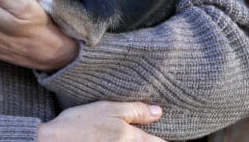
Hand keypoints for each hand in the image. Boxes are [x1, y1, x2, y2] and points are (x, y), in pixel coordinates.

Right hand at [36, 101, 165, 140]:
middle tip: (150, 133)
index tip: (169, 134)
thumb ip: (136, 110)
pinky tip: (120, 139)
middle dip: (151, 140)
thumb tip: (159, 112)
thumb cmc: (79, 123)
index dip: (164, 139)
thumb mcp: (109, 108)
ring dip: (139, 141)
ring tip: (136, 136)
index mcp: (130, 139)